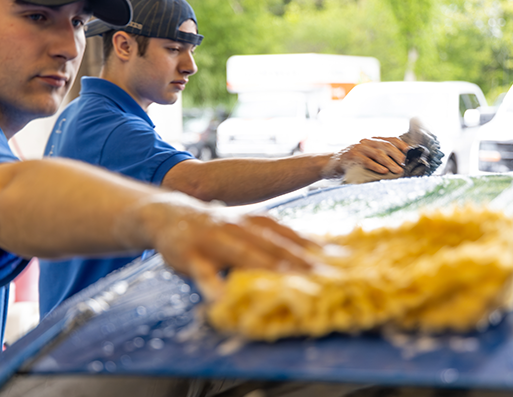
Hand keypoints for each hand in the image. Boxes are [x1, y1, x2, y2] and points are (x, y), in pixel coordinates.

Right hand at [120, 193, 317, 301]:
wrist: (169, 214)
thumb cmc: (216, 227)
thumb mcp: (246, 228)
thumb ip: (274, 240)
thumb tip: (316, 252)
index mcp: (254, 222)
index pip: (289, 234)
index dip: (315, 245)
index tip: (343, 258)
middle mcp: (238, 227)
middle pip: (272, 244)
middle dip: (299, 259)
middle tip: (325, 274)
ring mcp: (214, 239)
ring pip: (242, 253)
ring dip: (264, 265)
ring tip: (285, 278)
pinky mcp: (191, 255)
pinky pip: (203, 272)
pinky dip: (212, 284)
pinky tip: (221, 298)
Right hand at [332, 136, 408, 175]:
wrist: (330, 163)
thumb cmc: (351, 162)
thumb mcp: (365, 155)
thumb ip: (378, 156)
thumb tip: (398, 163)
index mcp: (371, 141)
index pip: (390, 139)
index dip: (401, 145)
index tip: (410, 153)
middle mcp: (366, 142)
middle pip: (386, 145)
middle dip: (398, 155)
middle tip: (405, 164)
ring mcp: (358, 148)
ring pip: (378, 153)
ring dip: (390, 162)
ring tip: (398, 170)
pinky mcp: (351, 156)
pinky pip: (366, 161)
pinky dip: (376, 166)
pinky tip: (383, 171)